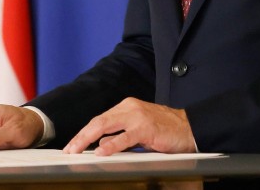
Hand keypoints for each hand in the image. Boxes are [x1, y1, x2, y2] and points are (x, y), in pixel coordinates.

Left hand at [63, 98, 195, 155]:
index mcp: (126, 107)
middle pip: (98, 121)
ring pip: (106, 125)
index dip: (84, 133)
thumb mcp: (138, 130)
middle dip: (81, 136)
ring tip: (77, 150)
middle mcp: (129, 108)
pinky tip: (101, 151)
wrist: (190, 128)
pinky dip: (111, 144)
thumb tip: (100, 144)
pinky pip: (125, 137)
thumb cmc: (165, 130)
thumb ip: (120, 134)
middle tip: (69, 149)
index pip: (99, 120)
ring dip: (88, 138)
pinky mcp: (146, 128)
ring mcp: (137, 116)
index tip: (73, 145)